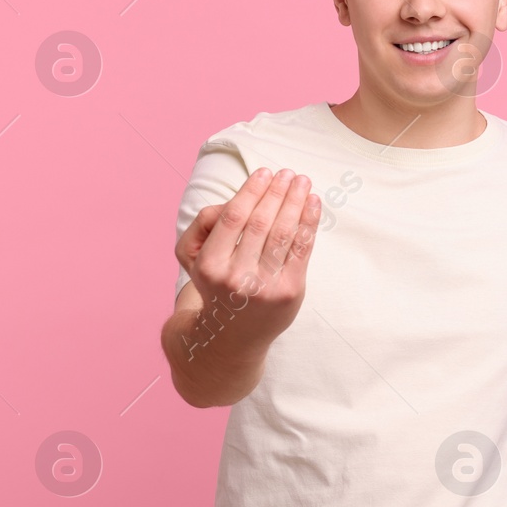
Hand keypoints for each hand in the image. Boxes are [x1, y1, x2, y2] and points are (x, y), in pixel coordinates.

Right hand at [175, 167, 320, 349]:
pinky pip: (302, 249)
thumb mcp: (193, 258)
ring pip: (284, 233)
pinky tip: (313, 203)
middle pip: (261, 222)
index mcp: (210, 264)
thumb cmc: (217, 284)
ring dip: (296, 202)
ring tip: (303, 182)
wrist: (233, 334)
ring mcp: (265, 286)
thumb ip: (206, 225)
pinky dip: (309, 222)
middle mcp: (236, 277)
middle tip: (288, 173)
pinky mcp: (289, 292)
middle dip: (277, 192)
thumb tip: (239, 197)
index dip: (252, 191)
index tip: (264, 172)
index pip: (234, 217)